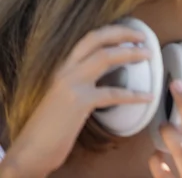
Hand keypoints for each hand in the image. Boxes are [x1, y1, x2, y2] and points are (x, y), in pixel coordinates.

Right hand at [0, 26, 152, 177]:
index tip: (132, 33)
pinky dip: (134, 94)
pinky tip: (148, 96)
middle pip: (96, 39)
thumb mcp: (67, 94)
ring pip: (104, 57)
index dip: (113, 31)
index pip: (88, 38)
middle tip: (143, 37)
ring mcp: (71, 84)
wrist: (31, 150)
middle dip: (122, 33)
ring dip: (129, 54)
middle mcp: (65, 69)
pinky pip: (112, 93)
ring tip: (149, 55)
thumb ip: (84, 79)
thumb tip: (113, 71)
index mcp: (63, 66)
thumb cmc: (52, 125)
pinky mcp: (78, 102)